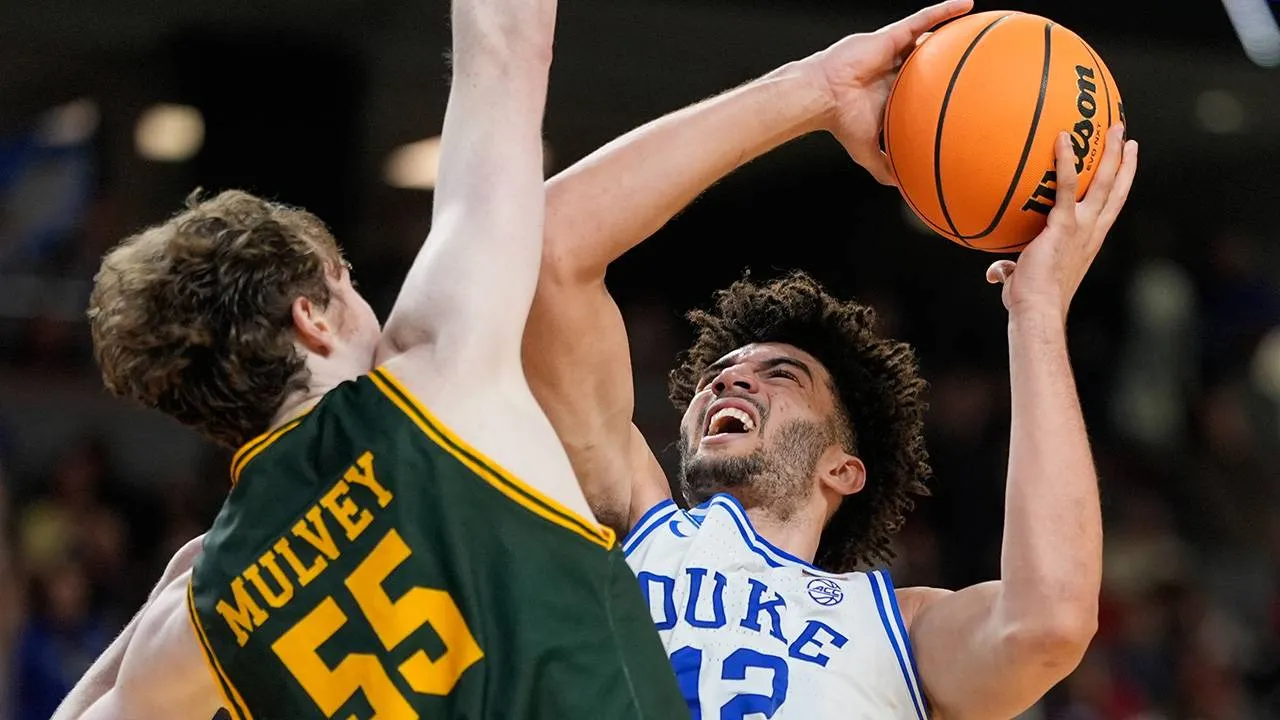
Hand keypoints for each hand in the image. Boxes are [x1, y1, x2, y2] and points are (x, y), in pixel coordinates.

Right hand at [807, 0, 972, 184]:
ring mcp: (895, 50)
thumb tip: (901, 187)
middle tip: (973, 64)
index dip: (938, 88)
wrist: (824, 97)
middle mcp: (895, 68)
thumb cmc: (840, 121)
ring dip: (951, 31)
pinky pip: (923, 18)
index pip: (920, 87)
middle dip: (948, 60)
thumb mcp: (867, 150)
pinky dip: (944, 10)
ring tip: (978, 29)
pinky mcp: (892, 35)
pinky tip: (967, 4)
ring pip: (929, 35)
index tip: (959, 95)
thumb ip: (884, 167)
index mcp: (891, 92)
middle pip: (928, 60)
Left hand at [987, 124, 1138, 320]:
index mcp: (1089, 241)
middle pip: (1116, 189)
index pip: (1110, 208)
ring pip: (1105, 182)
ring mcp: (1082, 227)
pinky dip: (1066, 162)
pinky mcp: (1064, 225)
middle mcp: (1092, 231)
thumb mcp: (1021, 280)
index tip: (1127, 166)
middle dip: (1124, 162)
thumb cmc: (1029, 300)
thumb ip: (1010, 270)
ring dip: (1112, 153)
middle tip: (1129, 138)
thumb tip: (995, 273)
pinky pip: (1067, 187)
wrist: (1037, 308)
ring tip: (1115, 126)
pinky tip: (1062, 138)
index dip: (1121, 186)